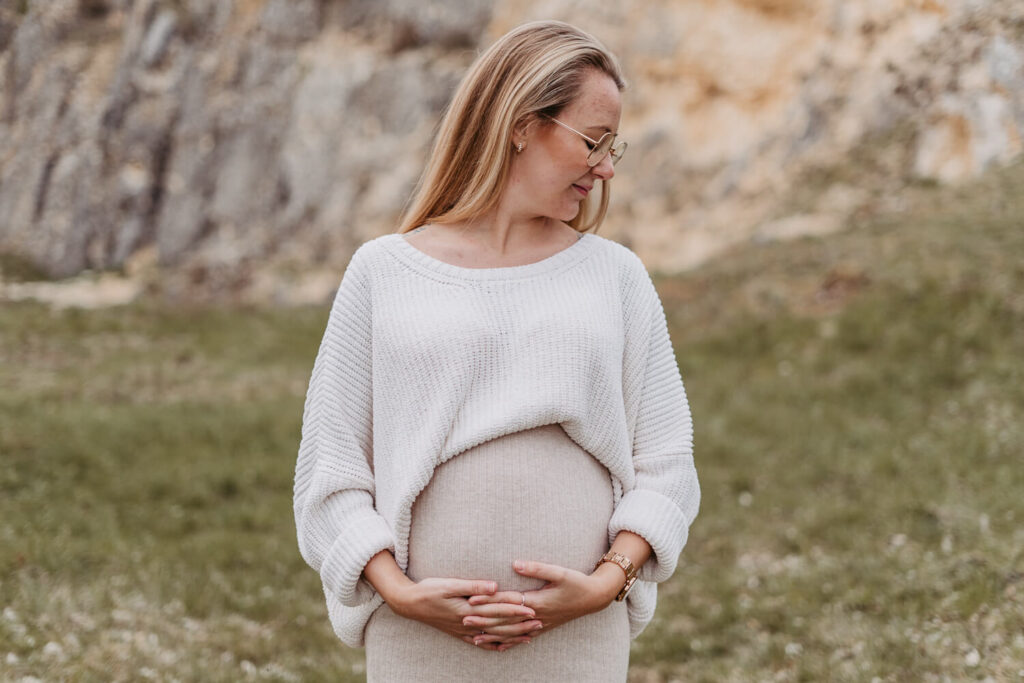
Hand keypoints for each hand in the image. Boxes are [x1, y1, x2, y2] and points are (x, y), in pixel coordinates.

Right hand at [389, 577, 540, 650]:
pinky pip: (480, 643)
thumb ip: (473, 586)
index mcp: (467, 609)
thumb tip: (495, 587)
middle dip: (520, 624)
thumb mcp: (449, 584)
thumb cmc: (429, 590)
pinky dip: (494, 645)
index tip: (531, 607)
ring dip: (512, 636)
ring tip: (530, 635)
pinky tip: (505, 647)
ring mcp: (464, 631)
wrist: (409, 604)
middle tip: (540, 622)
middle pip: (499, 625)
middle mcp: (468, 623)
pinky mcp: (460, 633)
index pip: (496, 609)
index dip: (515, 608)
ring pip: (493, 636)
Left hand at [466, 560, 620, 640]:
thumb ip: (537, 568)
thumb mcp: (559, 572)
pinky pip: (523, 638)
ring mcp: (539, 624)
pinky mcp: (543, 627)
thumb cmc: (577, 582)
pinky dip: (510, 643)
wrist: (594, 598)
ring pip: (512, 633)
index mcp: (537, 601)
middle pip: (505, 620)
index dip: (488, 600)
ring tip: (474, 638)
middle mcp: (536, 616)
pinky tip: (499, 647)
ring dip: (493, 635)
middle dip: (483, 620)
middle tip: (463, 619)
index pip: (507, 602)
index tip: (470, 599)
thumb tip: (516, 564)